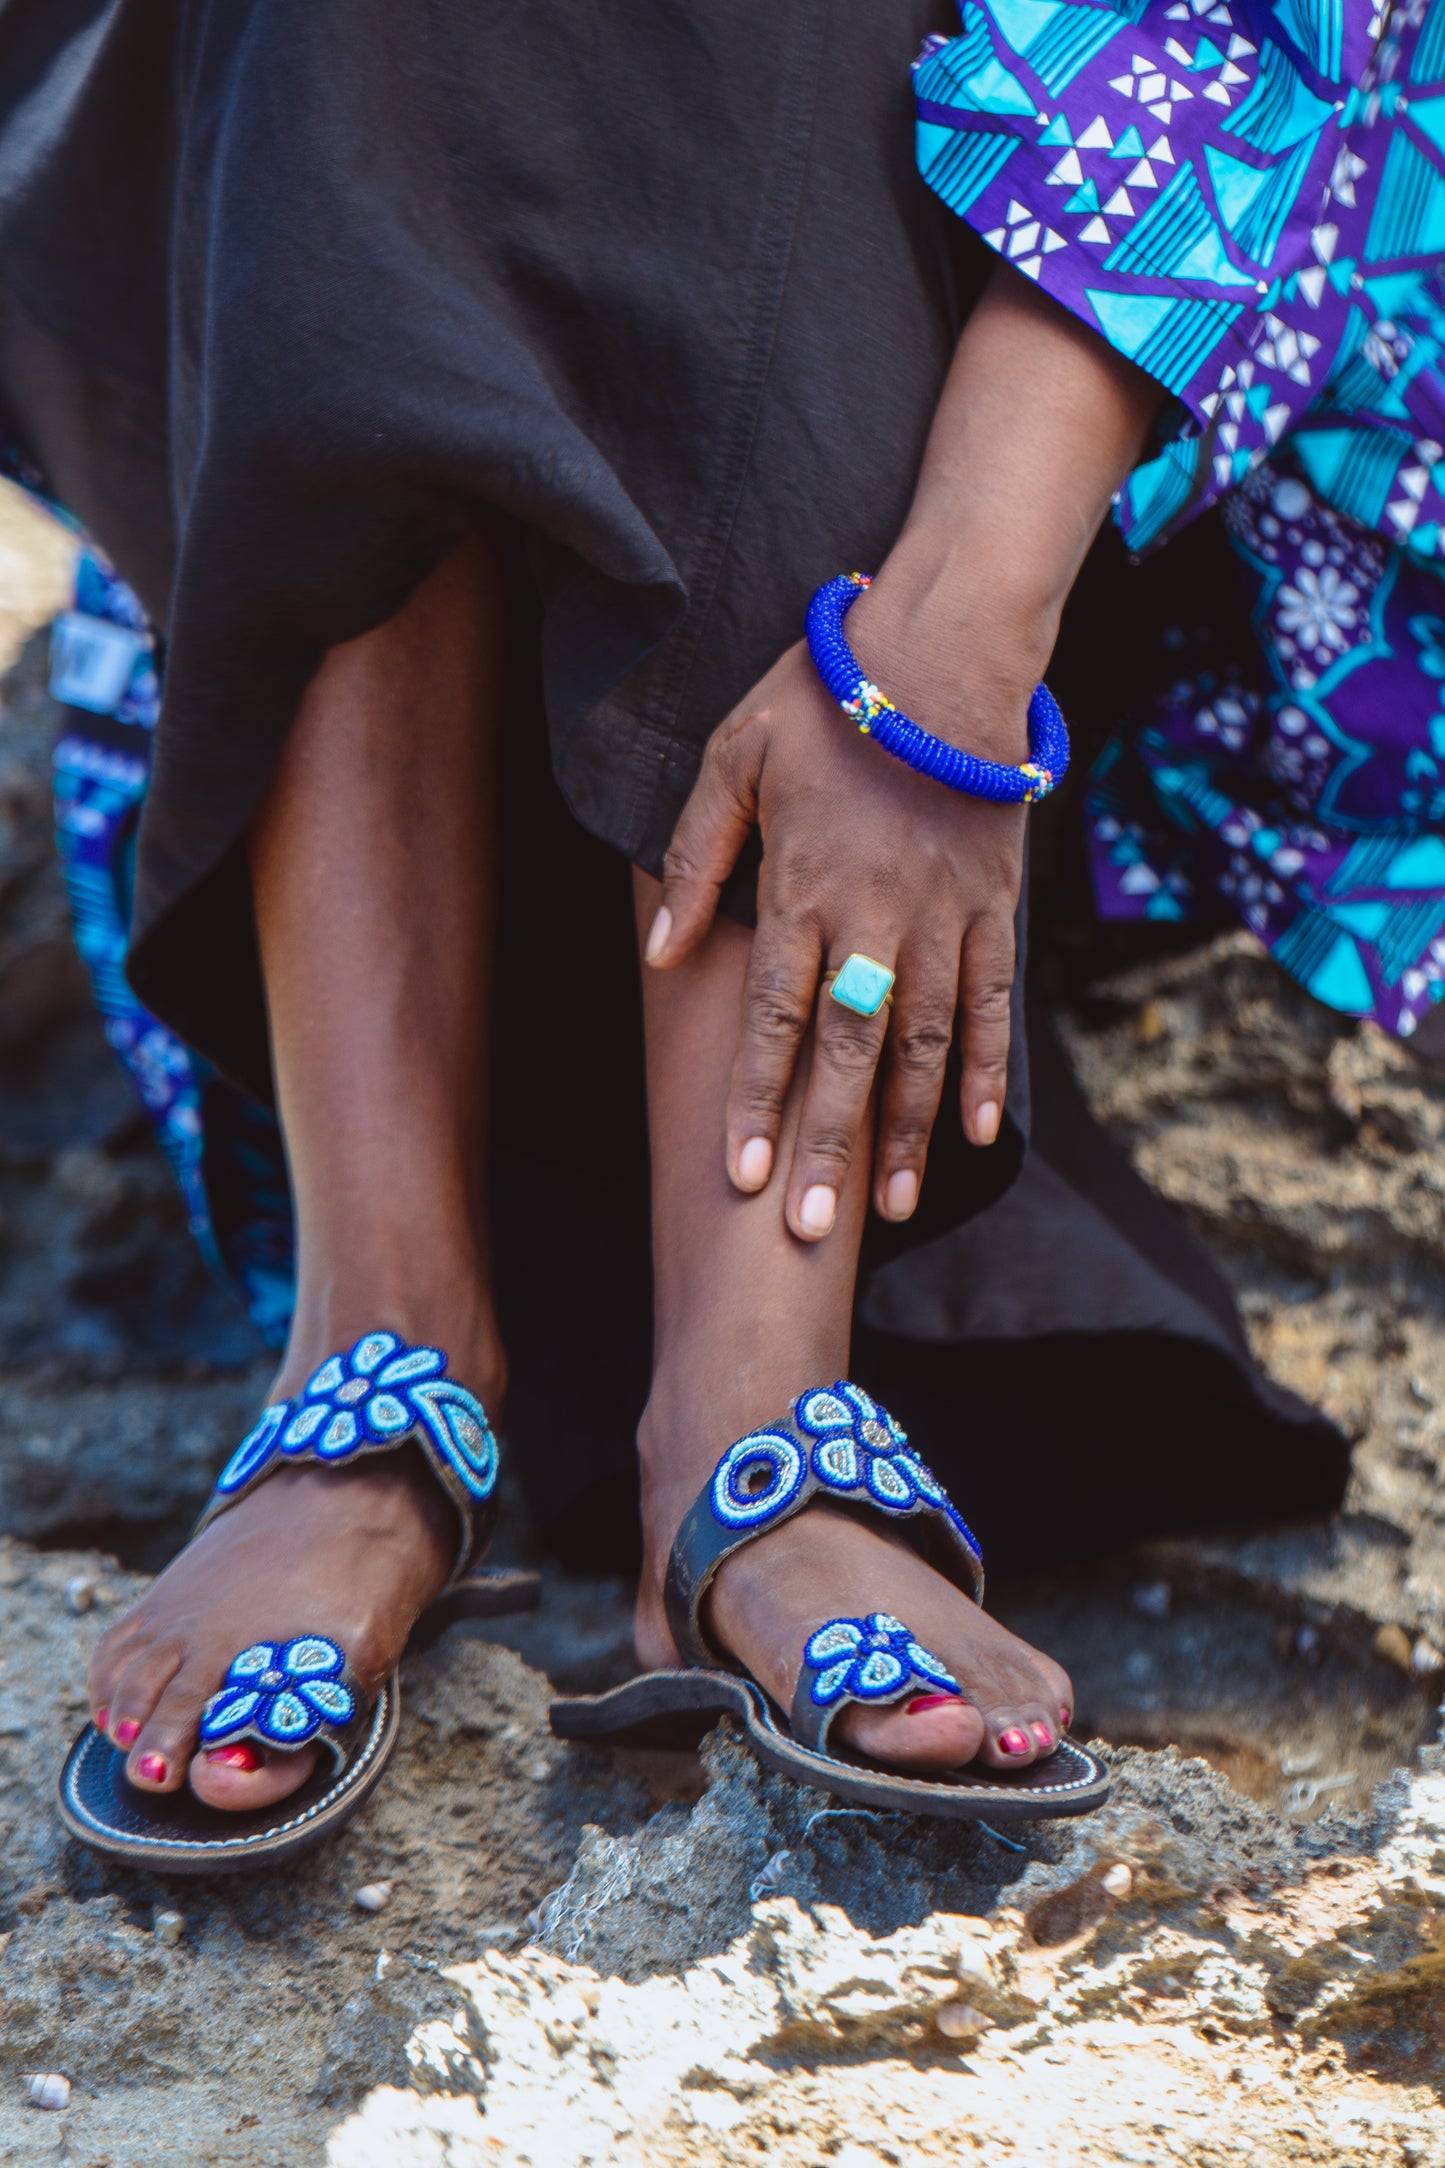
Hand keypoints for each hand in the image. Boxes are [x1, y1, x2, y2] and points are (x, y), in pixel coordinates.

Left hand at [643, 573, 1048, 1238]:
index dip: (754, 1099)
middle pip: (846, 1053)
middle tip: (808, 1229)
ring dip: (906, 1130)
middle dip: (826, 1145)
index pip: (770, 1017)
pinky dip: (984, 1069)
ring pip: (923, 1044)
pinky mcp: (992, 906)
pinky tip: (973, 1133)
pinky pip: (991, 1002)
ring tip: (891, 1205)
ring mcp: (941, 918)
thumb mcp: (731, 760)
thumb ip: (695, 857)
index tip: (739, 1177)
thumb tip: (657, 949)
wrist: (944, 649)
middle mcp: (873, 918)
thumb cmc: (824, 700)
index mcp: (801, 889)